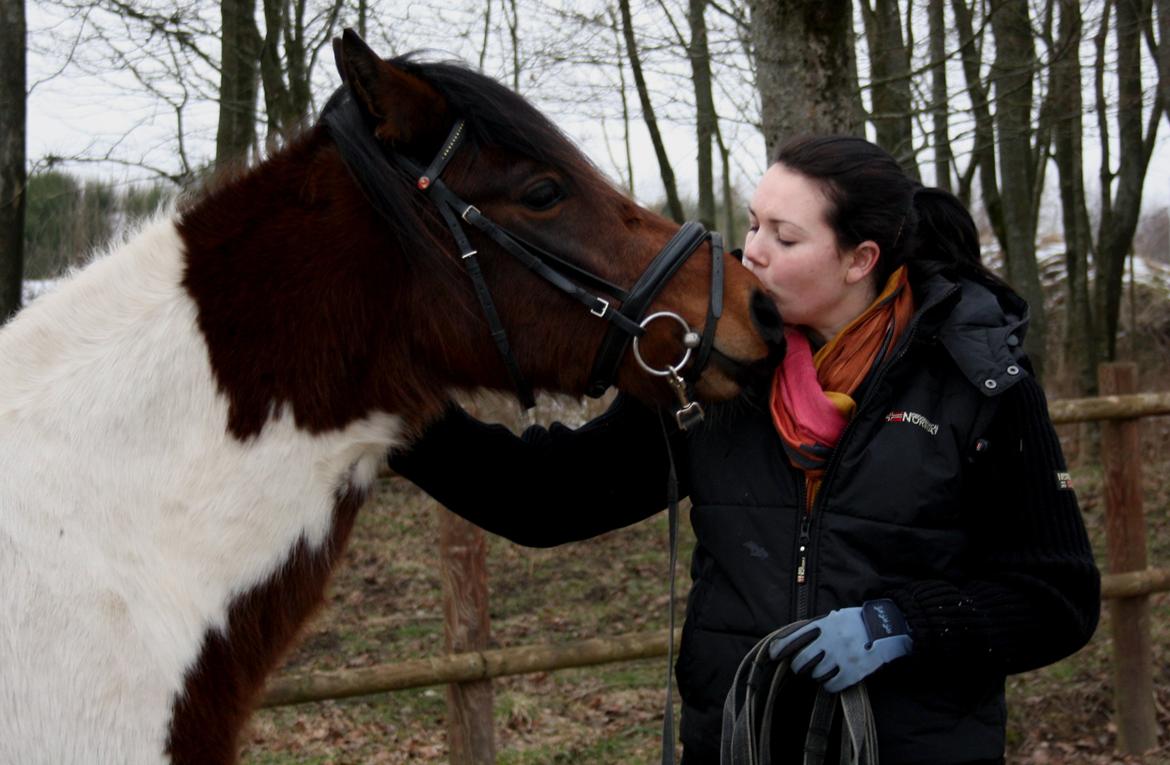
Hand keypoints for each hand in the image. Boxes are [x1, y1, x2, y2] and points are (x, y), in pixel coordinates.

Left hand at [768, 599, 912, 692]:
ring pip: (816, 674)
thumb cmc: (858, 622)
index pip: (795, 636)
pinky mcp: (855, 671)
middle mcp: (832, 640)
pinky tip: (834, 679)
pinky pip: (832, 685)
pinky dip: (830, 685)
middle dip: (799, 666)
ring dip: (818, 674)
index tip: (772, 654)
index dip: (780, 647)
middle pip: (802, 661)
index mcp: (825, 624)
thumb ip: (818, 627)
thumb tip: (793, 641)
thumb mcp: (836, 617)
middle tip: (802, 667)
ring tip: (825, 668)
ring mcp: (843, 656)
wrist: (889, 628)